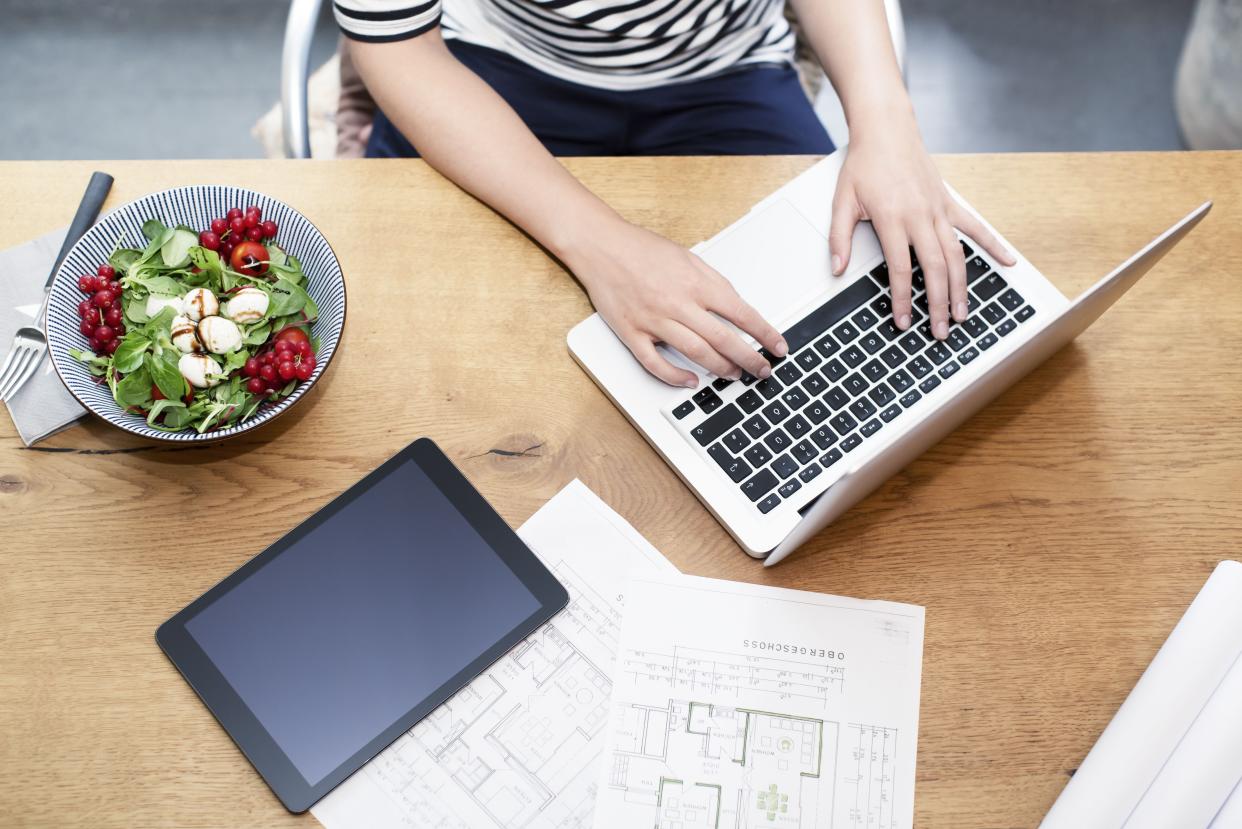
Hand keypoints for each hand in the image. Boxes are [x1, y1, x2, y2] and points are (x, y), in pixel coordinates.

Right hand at [568, 220, 787, 387]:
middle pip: (723, 339)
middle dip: (749, 359)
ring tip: (734, 375)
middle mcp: (678, 303)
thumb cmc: (643, 250)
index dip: (765, 333)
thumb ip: (713, 283)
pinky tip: (690, 381)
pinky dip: (675, 376)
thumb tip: (737, 308)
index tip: (778, 347)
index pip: (741, 313)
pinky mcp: (632, 333)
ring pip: (696, 353)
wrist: (602, 246)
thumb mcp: (689, 258)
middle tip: (762, 370)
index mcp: (696, 283)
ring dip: (720, 368)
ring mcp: (654, 320)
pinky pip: (656, 363)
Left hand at [828, 115, 1016, 339]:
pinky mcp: (949, 202)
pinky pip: (975, 227)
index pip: (899, 269)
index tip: (904, 321)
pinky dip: (993, 245)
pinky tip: (1008, 262)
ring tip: (962, 313)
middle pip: (934, 268)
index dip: (902, 299)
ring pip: (956, 255)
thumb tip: (836, 270)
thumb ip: (839, 238)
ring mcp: (939, 210)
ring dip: (961, 287)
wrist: (886, 130)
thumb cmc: (864, 165)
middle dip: (938, 303)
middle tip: (941, 330)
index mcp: (892, 219)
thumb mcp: (841, 202)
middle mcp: (920, 216)